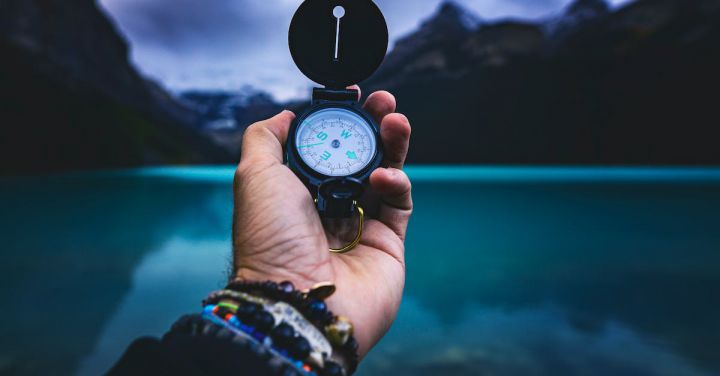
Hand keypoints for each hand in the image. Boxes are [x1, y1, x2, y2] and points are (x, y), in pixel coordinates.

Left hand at [232, 87, 411, 357]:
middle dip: (373, 125)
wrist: (297, 300)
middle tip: (384, 101)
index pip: (326, 146)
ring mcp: (359, 224)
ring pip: (385, 173)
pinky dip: (396, 182)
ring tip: (396, 121)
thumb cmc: (270, 242)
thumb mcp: (254, 176)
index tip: (352, 96)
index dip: (340, 120)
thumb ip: (265, 138)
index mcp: (297, 191)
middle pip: (360, 155)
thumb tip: (284, 116)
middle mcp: (328, 205)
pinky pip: (399, 203)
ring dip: (393, 144)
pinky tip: (384, 177)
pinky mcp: (387, 242)